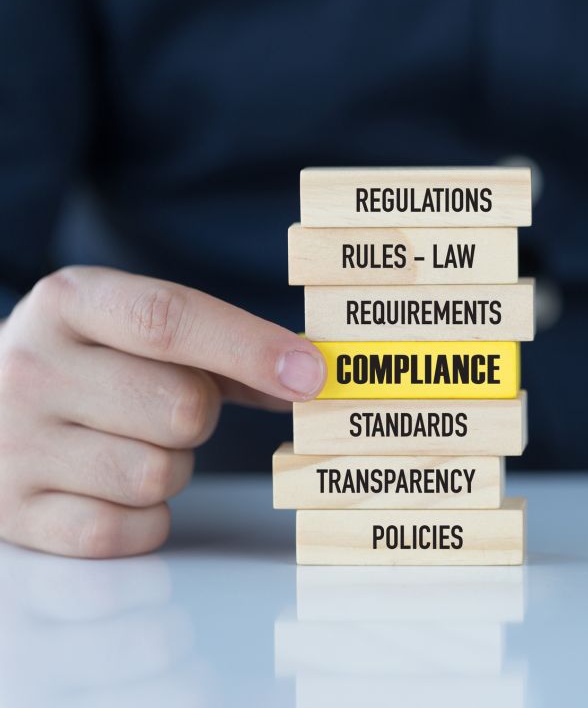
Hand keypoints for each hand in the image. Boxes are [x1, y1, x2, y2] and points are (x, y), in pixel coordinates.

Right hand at [0, 266, 324, 557]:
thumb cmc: (91, 364)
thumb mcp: (139, 332)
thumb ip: (226, 349)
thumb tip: (308, 378)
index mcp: (71, 303)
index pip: (169, 319)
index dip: (251, 348)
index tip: (311, 374)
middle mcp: (32, 366)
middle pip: (181, 408)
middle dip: (200, 416)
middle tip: (170, 409)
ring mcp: (14, 444)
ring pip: (159, 475)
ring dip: (172, 468)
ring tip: (134, 445)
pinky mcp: (15, 514)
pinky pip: (126, 531)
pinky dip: (144, 519)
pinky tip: (115, 489)